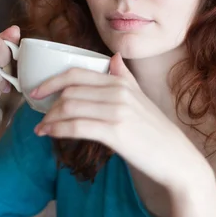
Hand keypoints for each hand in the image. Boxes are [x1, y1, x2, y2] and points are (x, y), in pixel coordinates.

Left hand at [31, 53, 207, 188]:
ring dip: (50, 118)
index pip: (76, 73)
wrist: (178, 159)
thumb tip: (114, 57)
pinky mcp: (115, 132)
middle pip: (69, 90)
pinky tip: (49, 134)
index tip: (37, 90)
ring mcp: (116, 111)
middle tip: (39, 114)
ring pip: (69, 107)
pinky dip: (57, 129)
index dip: (51, 81)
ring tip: (42, 128)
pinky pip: (76, 126)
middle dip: (48, 102)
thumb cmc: (155, 131)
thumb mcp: (141, 97)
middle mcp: (118, 92)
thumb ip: (124, 77)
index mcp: (120, 82)